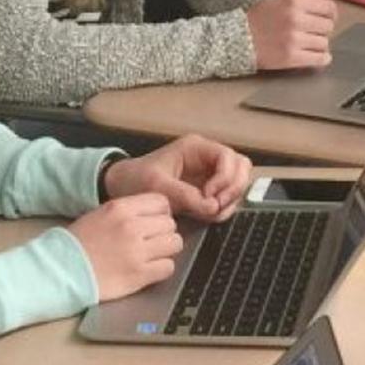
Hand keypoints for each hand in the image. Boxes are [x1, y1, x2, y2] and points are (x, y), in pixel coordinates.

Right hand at [68, 193, 184, 299]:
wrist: (61, 270)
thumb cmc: (78, 244)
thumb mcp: (99, 215)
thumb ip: (127, 212)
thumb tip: (153, 215)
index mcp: (120, 209)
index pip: (161, 202)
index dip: (161, 213)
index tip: (155, 222)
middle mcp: (131, 227)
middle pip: (170, 224)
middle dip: (163, 233)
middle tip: (152, 242)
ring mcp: (137, 252)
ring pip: (175, 244)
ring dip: (166, 250)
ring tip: (152, 255)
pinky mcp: (139, 275)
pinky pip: (168, 267)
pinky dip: (162, 269)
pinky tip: (149, 269)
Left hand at [102, 134, 251, 220]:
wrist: (123, 188)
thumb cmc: (136, 179)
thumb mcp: (157, 186)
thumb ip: (184, 195)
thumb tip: (211, 206)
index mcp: (196, 148)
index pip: (227, 157)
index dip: (225, 177)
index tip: (210, 196)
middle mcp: (207, 158)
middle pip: (241, 168)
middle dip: (232, 189)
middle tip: (215, 206)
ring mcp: (210, 174)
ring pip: (238, 183)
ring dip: (230, 200)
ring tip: (211, 213)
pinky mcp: (208, 190)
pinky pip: (228, 197)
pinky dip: (224, 208)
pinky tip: (209, 215)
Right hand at [245, 0, 335, 70]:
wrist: (237, 38)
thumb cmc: (258, 17)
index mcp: (294, 2)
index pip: (329, 8)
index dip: (331, 14)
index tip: (326, 18)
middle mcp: (296, 19)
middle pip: (328, 26)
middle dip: (322, 29)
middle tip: (312, 32)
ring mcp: (294, 39)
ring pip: (324, 43)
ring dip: (319, 44)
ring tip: (308, 43)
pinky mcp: (291, 57)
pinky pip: (319, 59)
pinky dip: (321, 59)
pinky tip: (315, 56)